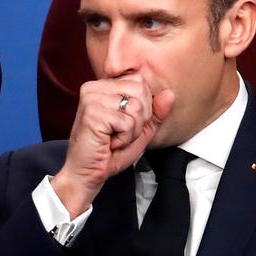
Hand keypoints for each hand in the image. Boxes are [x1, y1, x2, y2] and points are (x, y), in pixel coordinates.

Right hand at [51, 79, 173, 216]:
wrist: (86, 173)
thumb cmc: (108, 153)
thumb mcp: (139, 130)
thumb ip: (155, 112)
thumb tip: (169, 94)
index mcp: (103, 86)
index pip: (140, 82)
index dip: (143, 107)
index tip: (123, 124)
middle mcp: (94, 88)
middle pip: (141, 91)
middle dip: (139, 118)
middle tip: (119, 133)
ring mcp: (91, 99)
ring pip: (136, 107)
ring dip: (131, 131)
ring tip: (113, 138)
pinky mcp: (92, 113)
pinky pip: (126, 122)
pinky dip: (124, 138)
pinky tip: (108, 143)